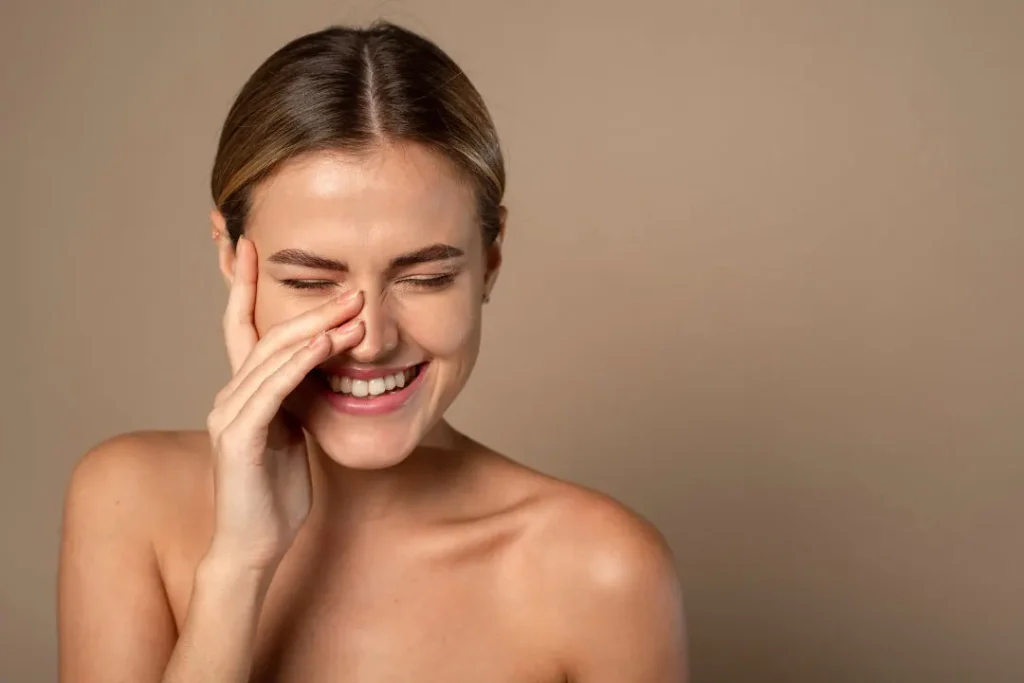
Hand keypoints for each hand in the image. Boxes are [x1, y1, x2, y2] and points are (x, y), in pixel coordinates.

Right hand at [204, 236, 363, 569]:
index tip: (252, 245)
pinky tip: (325, 345)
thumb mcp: (293, 434)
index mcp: (244, 393)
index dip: (244, 285)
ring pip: (271, 356)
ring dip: (314, 329)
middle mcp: (230, 395)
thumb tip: (323, 369)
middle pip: (267, 334)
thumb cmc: (275, 493)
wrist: (254, 545)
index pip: (241, 327)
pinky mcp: (239, 438)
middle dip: (310, 307)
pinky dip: (300, 364)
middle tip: (351, 286)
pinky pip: (272, 390)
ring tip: (353, 309)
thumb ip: (298, 399)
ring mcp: (230, 414)